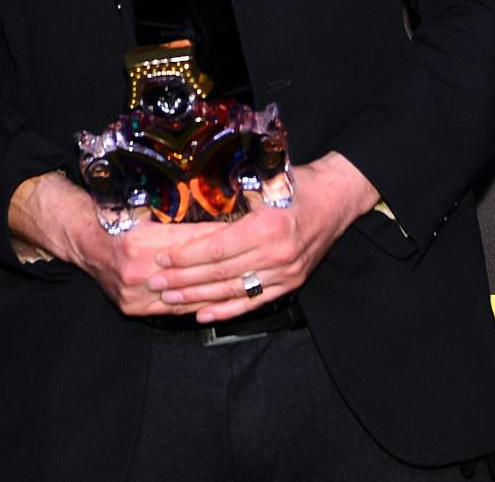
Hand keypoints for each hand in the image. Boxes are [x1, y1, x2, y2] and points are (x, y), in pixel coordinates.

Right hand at [8, 171, 227, 316]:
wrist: (84, 241)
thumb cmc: (115, 218)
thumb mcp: (144, 207)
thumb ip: (174, 213)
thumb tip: (213, 207)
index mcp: (142, 242)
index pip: (194, 243)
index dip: (222, 238)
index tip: (246, 234)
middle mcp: (138, 271)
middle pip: (193, 271)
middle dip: (225, 264)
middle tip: (252, 257)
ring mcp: (135, 295)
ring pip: (186, 296)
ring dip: (214, 289)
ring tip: (241, 281)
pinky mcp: (134, 308)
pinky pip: (173, 311)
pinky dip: (195, 304)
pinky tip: (216, 300)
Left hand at [145, 152, 378, 323]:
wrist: (339, 198)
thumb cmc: (299, 184)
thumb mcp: (265, 180)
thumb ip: (232, 193)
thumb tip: (191, 194)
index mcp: (267, 227)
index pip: (217, 249)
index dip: (187, 256)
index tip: (162, 259)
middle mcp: (277, 255)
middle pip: (221, 274)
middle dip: (184, 280)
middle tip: (155, 283)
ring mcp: (285, 274)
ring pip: (233, 291)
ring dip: (198, 298)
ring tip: (170, 299)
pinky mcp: (291, 284)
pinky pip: (254, 302)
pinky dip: (227, 311)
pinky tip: (203, 314)